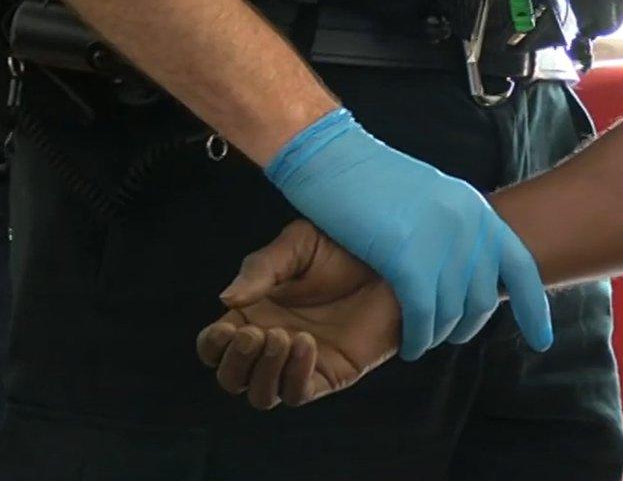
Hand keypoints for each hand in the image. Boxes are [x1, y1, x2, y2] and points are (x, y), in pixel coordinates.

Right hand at [197, 220, 401, 408]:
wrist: (392, 262)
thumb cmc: (342, 249)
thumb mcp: (297, 246)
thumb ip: (260, 269)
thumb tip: (225, 299)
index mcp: (253, 314)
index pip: (214, 347)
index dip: (212, 345)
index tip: (229, 327)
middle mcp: (271, 344)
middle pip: (232, 378)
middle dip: (236, 362)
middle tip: (255, 334)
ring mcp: (299, 363)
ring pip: (261, 395)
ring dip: (263, 372)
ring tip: (283, 336)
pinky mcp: (329, 375)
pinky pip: (298, 393)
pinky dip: (294, 376)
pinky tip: (306, 345)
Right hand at [264, 108, 550, 359]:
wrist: (330, 156)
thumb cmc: (370, 178)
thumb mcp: (433, 199)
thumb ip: (457, 230)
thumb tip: (469, 271)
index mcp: (477, 210)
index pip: (521, 267)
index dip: (534, 309)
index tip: (541, 340)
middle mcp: (469, 225)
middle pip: (484, 299)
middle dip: (467, 327)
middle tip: (448, 336)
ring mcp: (442, 242)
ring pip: (453, 313)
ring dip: (438, 336)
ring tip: (421, 342)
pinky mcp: (409, 259)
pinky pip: (424, 316)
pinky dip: (417, 338)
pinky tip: (408, 345)